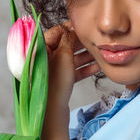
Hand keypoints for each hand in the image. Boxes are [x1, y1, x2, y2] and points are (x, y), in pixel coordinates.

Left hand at [41, 20, 100, 139]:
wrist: (52, 112)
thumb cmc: (54, 83)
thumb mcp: (63, 56)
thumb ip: (68, 39)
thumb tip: (72, 30)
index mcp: (40, 49)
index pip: (56, 32)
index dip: (71, 28)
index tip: (84, 26)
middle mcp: (43, 58)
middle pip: (64, 45)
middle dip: (80, 42)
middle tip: (95, 39)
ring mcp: (51, 70)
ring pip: (70, 58)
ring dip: (85, 55)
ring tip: (100, 52)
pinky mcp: (58, 81)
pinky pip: (72, 71)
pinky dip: (83, 68)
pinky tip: (97, 66)